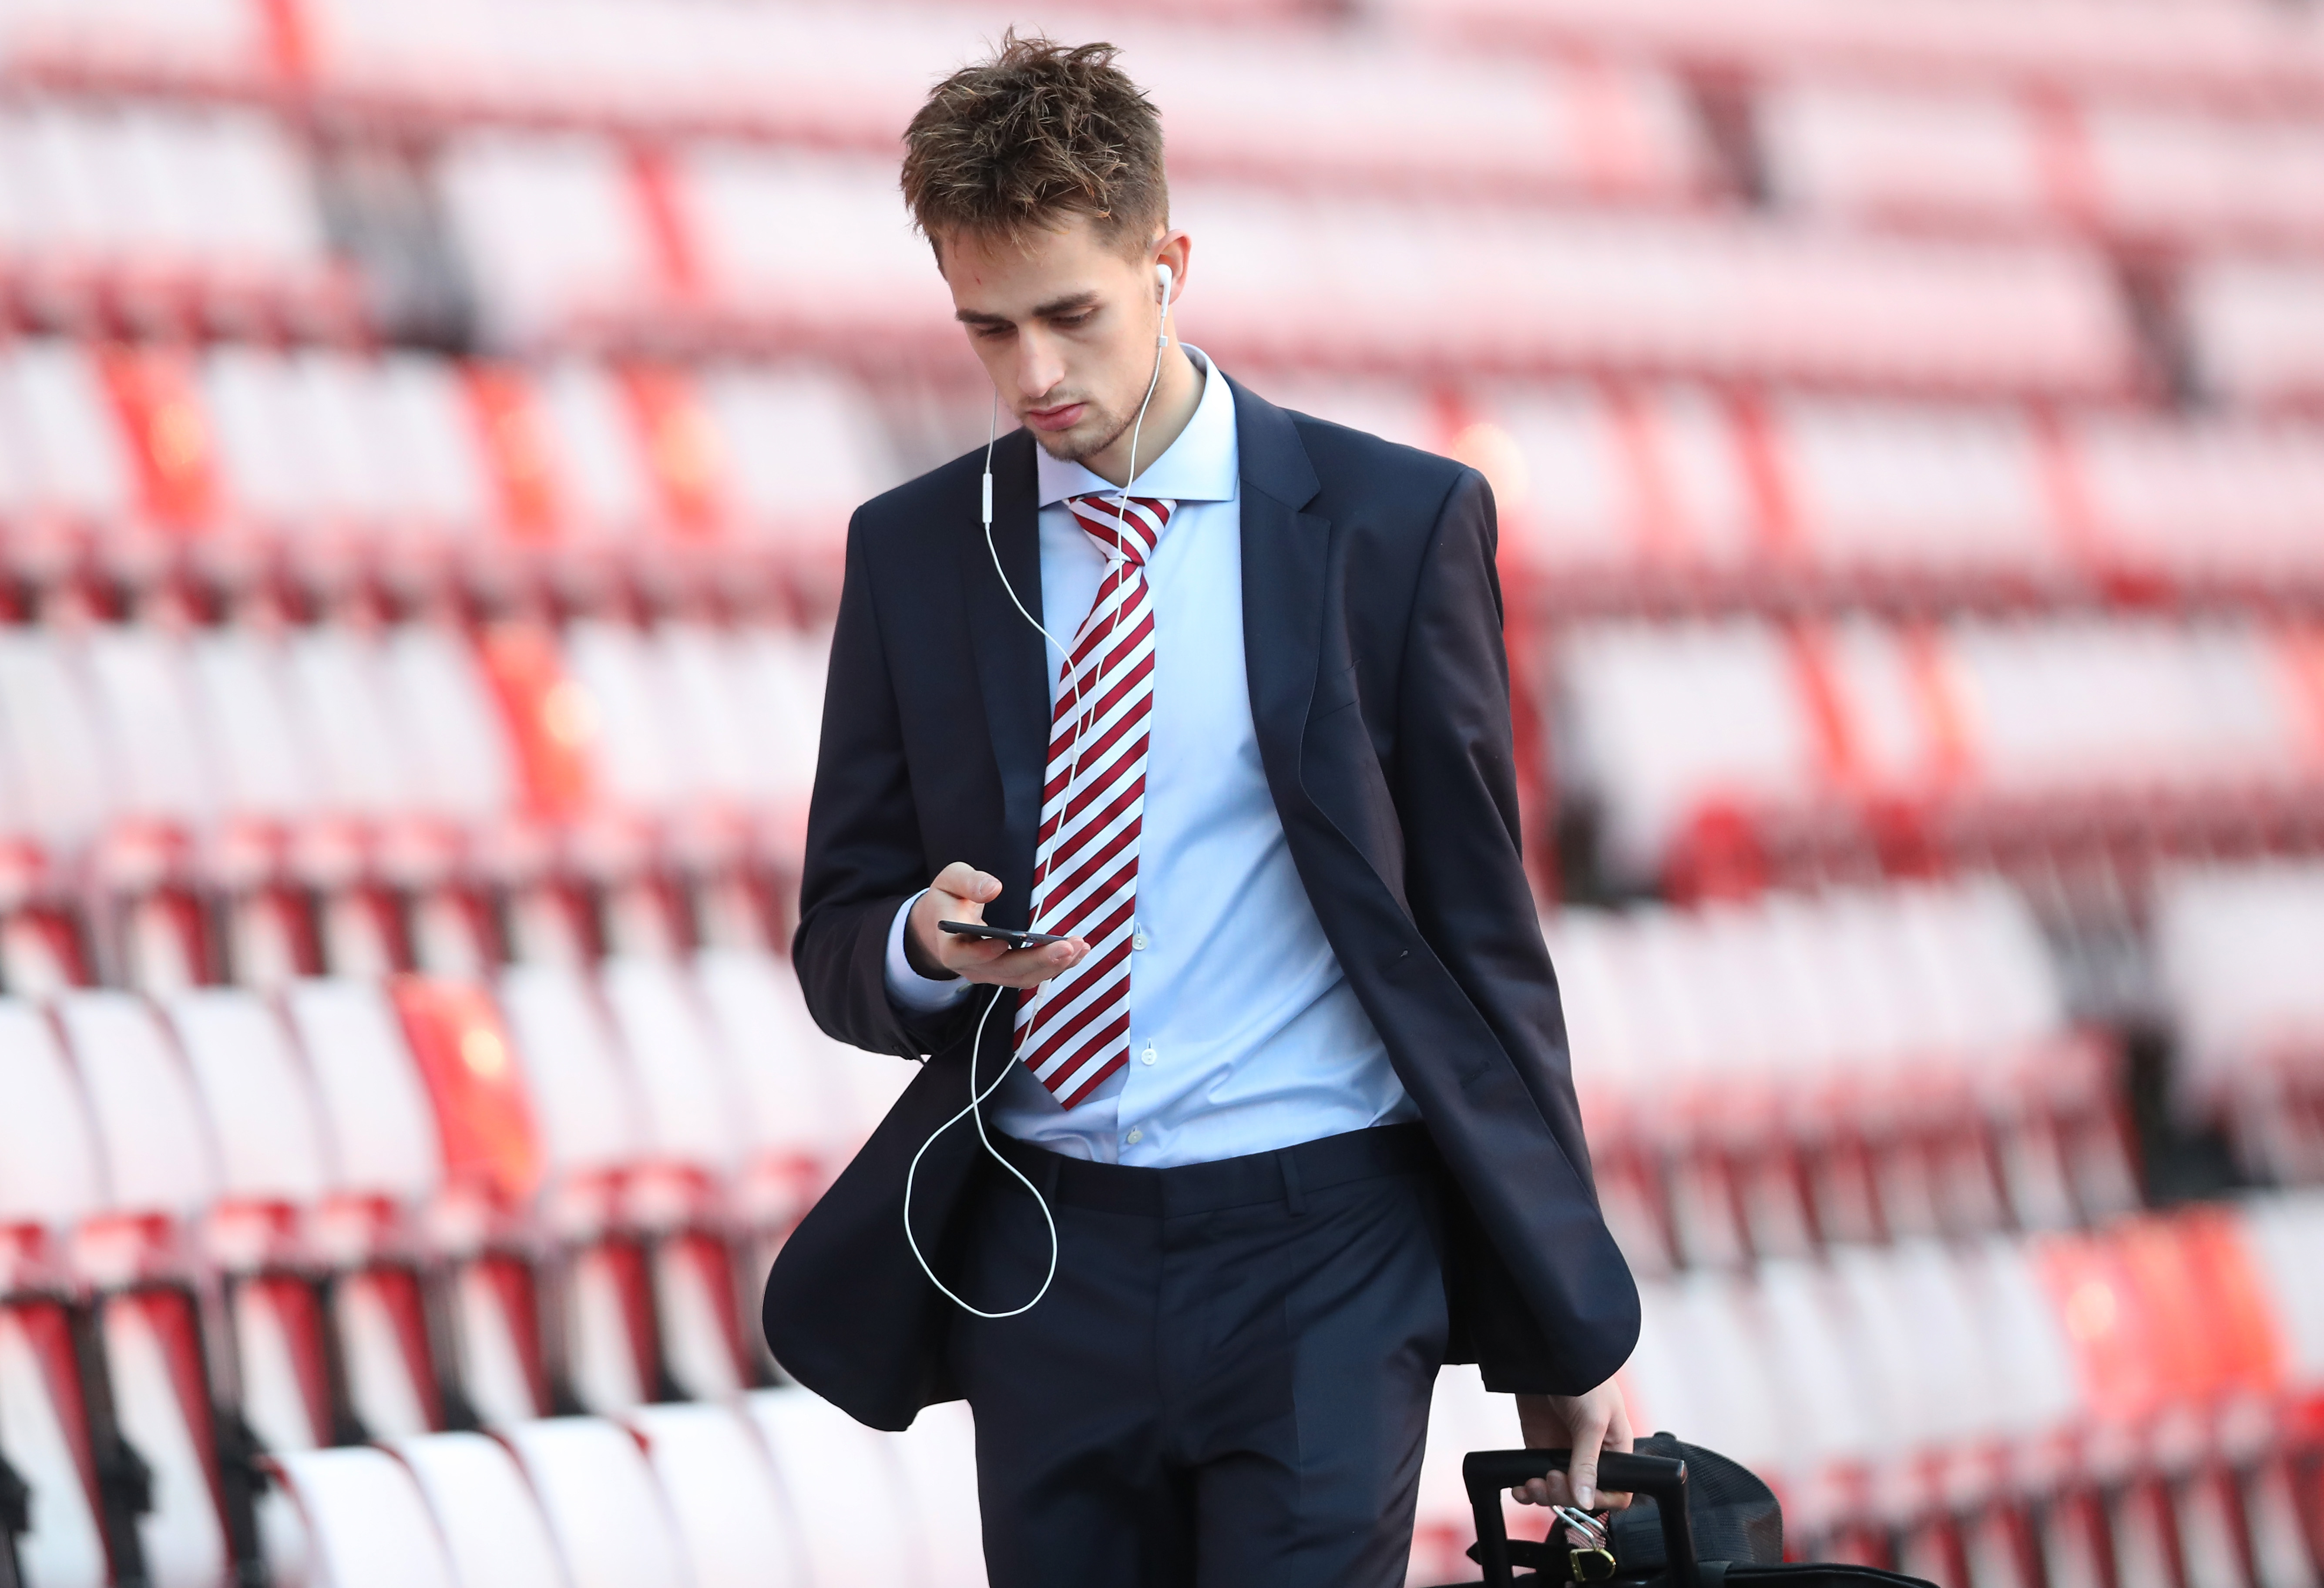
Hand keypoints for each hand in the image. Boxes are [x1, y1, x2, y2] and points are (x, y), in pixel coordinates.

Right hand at [906, 863, 1088, 988]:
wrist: (942, 925)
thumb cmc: (948, 899)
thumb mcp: (949, 880)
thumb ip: (969, 882)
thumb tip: (993, 888)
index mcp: (950, 945)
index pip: (962, 956)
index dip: (982, 953)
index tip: (1005, 942)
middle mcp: (970, 967)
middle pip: (1004, 971)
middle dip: (1039, 960)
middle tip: (1069, 947)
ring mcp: (990, 974)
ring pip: (1023, 977)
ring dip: (1055, 966)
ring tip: (1080, 947)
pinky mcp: (1006, 973)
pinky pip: (1032, 974)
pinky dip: (1056, 965)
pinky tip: (1078, 951)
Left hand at [1513, 1380, 1633, 1520]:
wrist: (1548, 1355)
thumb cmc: (1586, 1380)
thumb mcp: (1593, 1422)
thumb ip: (1587, 1463)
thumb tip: (1586, 1501)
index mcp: (1615, 1450)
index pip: (1615, 1491)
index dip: (1599, 1500)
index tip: (1581, 1496)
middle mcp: (1591, 1455)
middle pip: (1582, 1495)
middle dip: (1564, 1494)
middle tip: (1550, 1478)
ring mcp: (1564, 1452)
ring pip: (1557, 1491)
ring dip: (1544, 1494)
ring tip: (1532, 1482)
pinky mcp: (1540, 1446)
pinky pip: (1536, 1478)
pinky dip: (1528, 1489)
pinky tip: (1521, 1487)